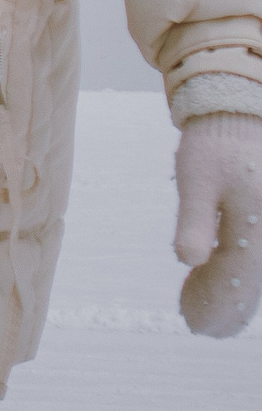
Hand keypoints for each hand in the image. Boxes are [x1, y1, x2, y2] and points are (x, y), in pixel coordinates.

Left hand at [176, 111, 261, 336]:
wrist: (238, 115)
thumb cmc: (213, 145)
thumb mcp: (195, 178)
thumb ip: (194, 221)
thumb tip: (188, 261)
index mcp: (258, 219)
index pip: (240, 274)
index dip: (219, 302)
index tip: (196, 323)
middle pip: (255, 280)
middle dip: (230, 307)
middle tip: (202, 328)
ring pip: (261, 273)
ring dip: (240, 295)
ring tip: (210, 317)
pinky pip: (261, 259)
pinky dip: (246, 275)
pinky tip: (220, 284)